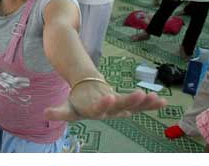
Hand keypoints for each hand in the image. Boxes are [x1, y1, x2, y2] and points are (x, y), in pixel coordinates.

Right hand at [44, 81, 166, 120]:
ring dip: (145, 103)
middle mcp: (109, 112)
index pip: (98, 109)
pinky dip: (152, 104)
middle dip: (130, 101)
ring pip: (133, 106)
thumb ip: (57, 112)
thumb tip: (44, 114)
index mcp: (93, 112)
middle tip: (139, 94)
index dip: (103, 105)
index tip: (108, 97)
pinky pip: (141, 106)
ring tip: (156, 98)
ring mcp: (120, 109)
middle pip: (119, 106)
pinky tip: (163, 102)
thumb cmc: (77, 103)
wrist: (88, 101)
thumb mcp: (67, 108)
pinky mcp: (128, 105)